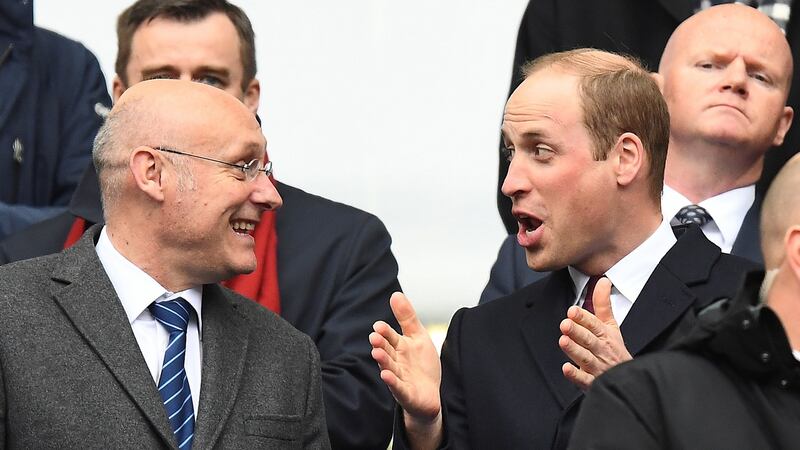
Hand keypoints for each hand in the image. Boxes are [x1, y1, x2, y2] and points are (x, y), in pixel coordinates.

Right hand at [370, 292, 442, 448]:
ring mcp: (399, 378)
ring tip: (377, 353)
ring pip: (389, 368)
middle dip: (381, 344)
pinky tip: (385, 375)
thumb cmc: (422, 365)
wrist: (431, 394)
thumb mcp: (418, 337)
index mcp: (399, 347)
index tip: (378, 325)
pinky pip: (397, 387)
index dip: (385, 332)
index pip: (390, 337)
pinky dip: (391, 382)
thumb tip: (395, 294)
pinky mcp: (405, 394)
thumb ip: (407, 317)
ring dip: (383, 361)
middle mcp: (396, 362)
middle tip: (374, 337)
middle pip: (387, 351)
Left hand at [558, 278, 631, 389]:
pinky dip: (576, 375)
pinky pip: (584, 379)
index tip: (572, 311)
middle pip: (589, 340)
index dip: (584, 318)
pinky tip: (566, 368)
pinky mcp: (593, 382)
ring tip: (563, 341)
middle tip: (565, 324)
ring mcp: (598, 367)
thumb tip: (602, 281)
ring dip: (574, 350)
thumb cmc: (615, 351)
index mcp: (606, 336)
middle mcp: (602, 350)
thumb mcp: (612, 326)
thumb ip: (603, 304)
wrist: (628, 379)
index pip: (595, 325)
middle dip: (578, 332)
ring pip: (586, 358)